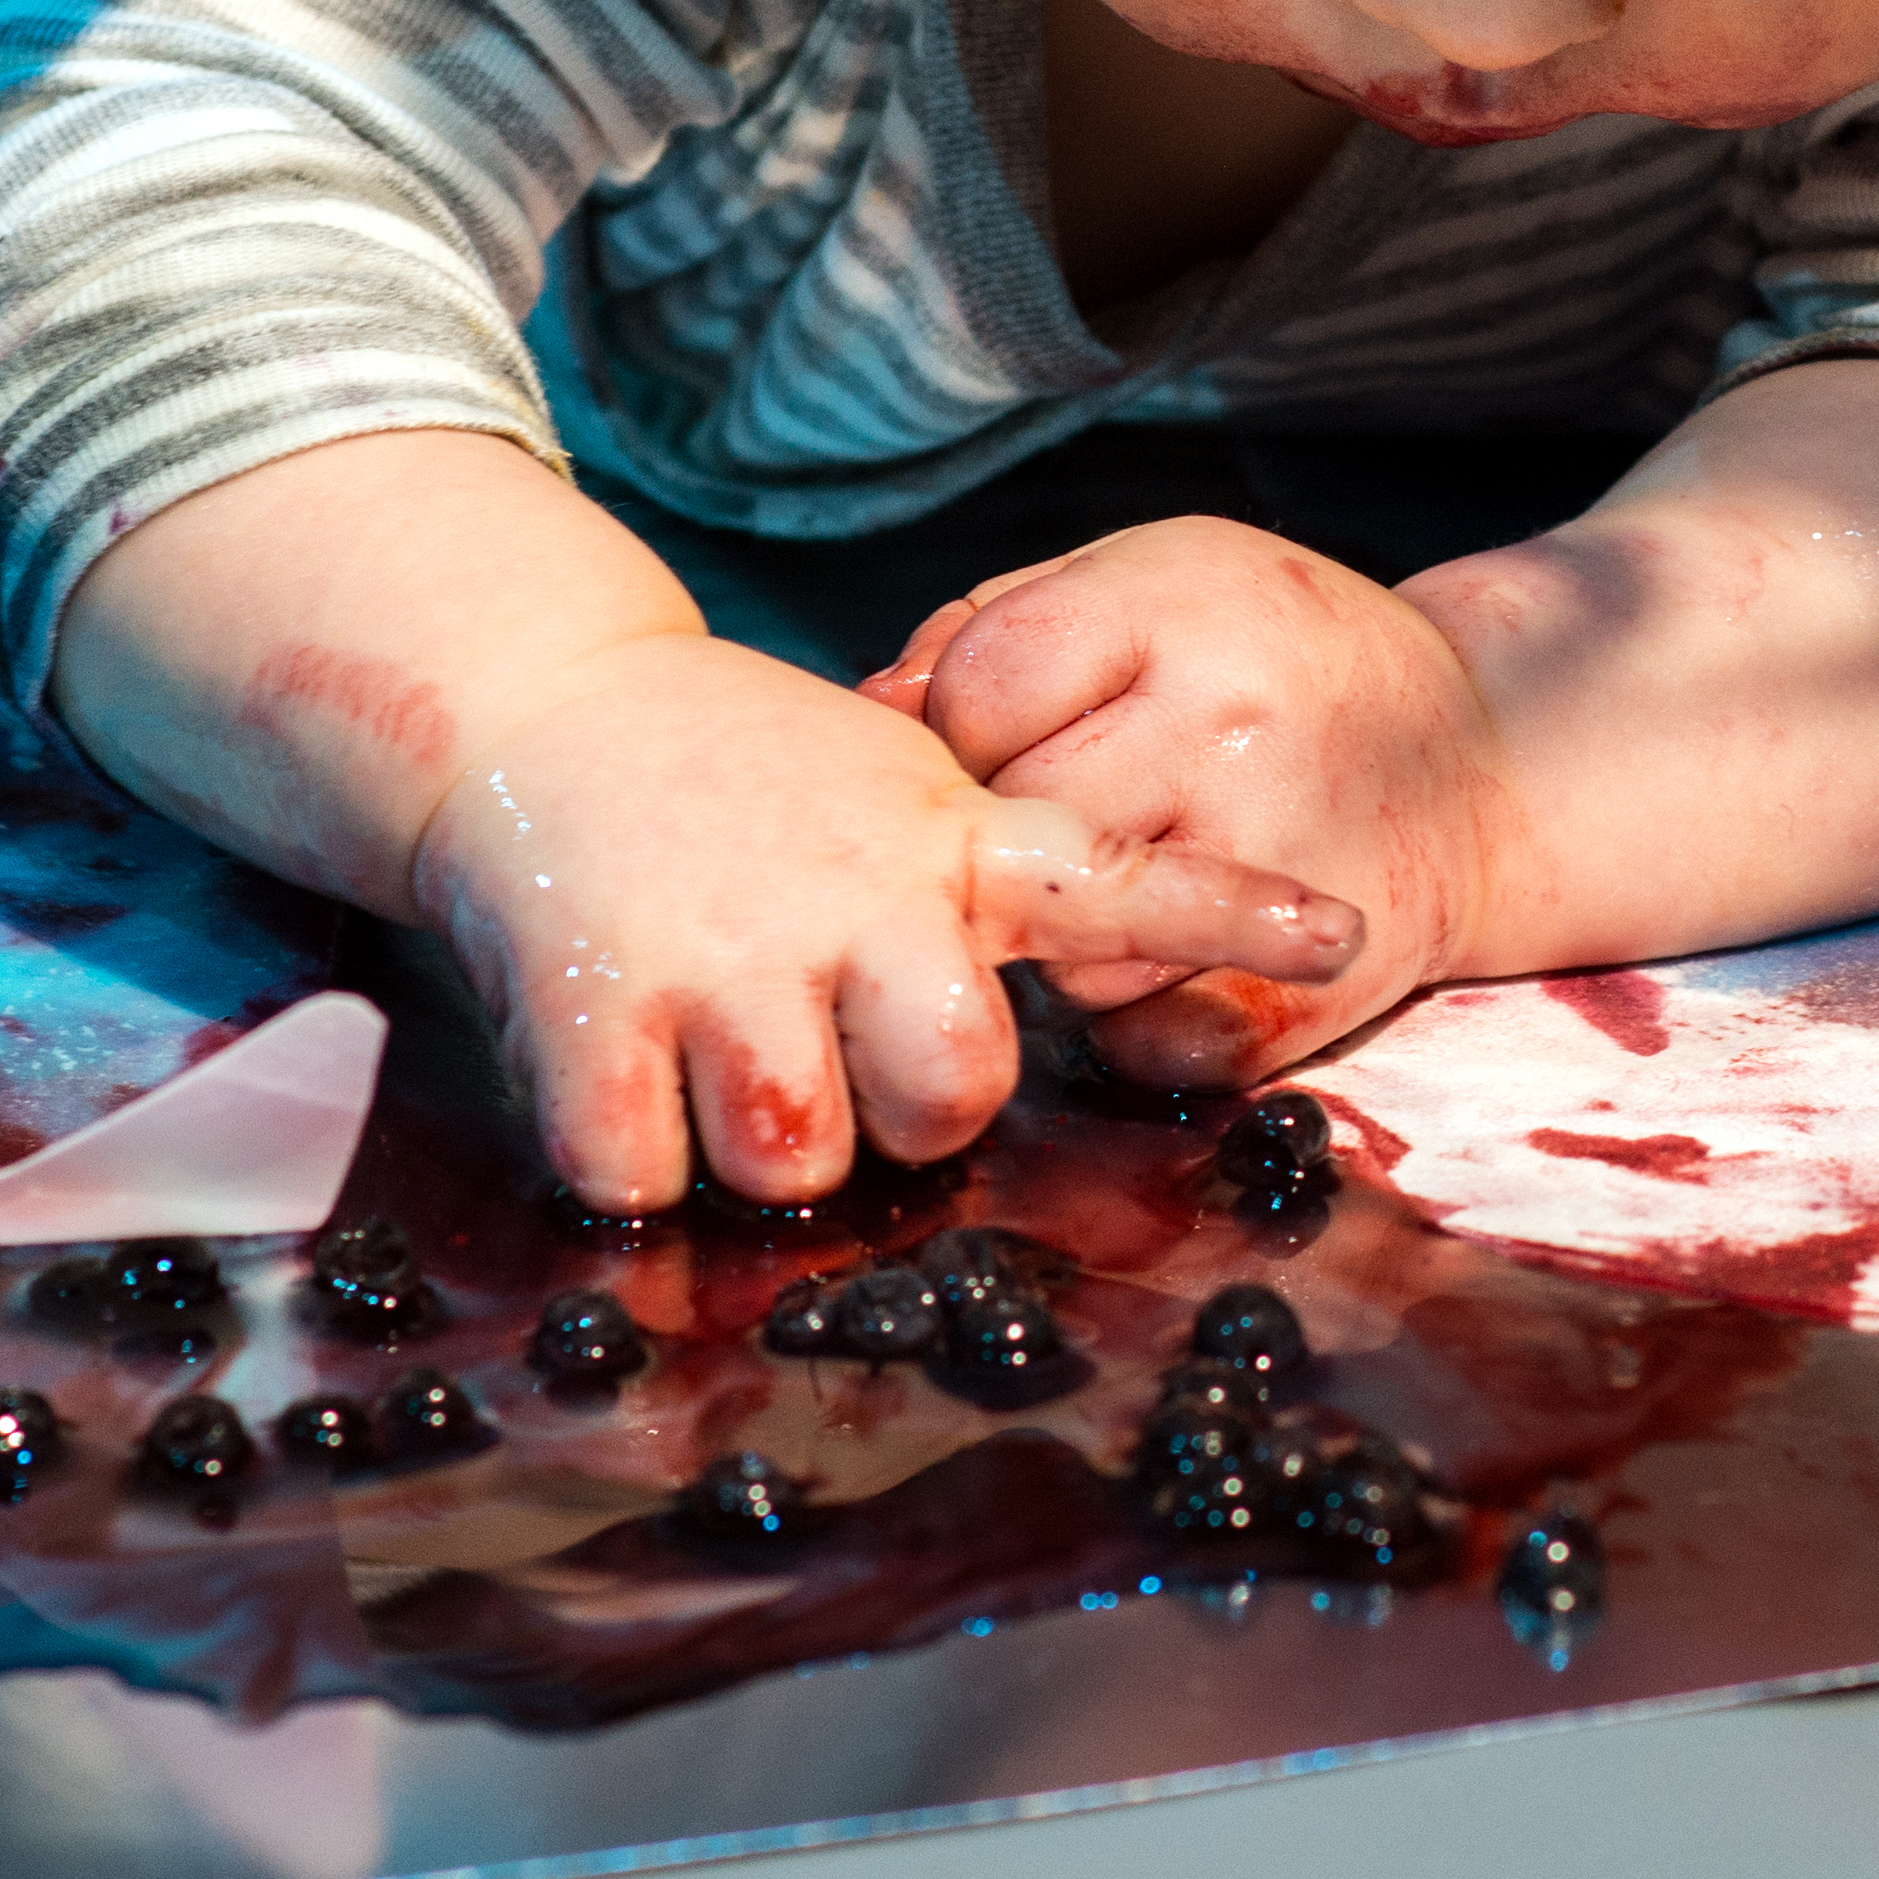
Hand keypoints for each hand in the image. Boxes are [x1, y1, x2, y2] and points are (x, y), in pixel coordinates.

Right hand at [426, 630, 1365, 1199]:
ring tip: (716, 1052)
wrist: (536, 707)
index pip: (1122, 877)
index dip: (1231, 916)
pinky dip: (628, 1159)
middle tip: (839, 1059)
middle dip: (902, 1119)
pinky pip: (640, 1171)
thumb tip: (1027, 1037)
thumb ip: (979, 891)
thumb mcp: (897, 795)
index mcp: (948, 842)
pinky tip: (619, 1071)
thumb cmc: (738, 784)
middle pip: (951, 1098)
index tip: (1341, 929)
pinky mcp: (593, 995)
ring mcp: (725, 944)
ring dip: (754, 1147)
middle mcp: (854, 890)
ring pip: (795, 1156)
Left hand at [873, 518, 1529, 1084]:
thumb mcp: (1153, 580)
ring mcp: (1274, 869)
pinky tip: (1173, 957)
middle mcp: (1230, 733)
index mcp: (1183, 610)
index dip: (961, 727)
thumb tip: (868, 714)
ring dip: (1068, 938)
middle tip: (1062, 820)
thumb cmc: (1277, 662)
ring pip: (1067, 951)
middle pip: (1014, 825)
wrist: (1489, 763)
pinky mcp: (1306, 992)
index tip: (1003, 739)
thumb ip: (998, 628)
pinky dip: (1135, 1018)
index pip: (979, 688)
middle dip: (1008, 838)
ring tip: (1132, 883)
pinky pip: (1144, 1040)